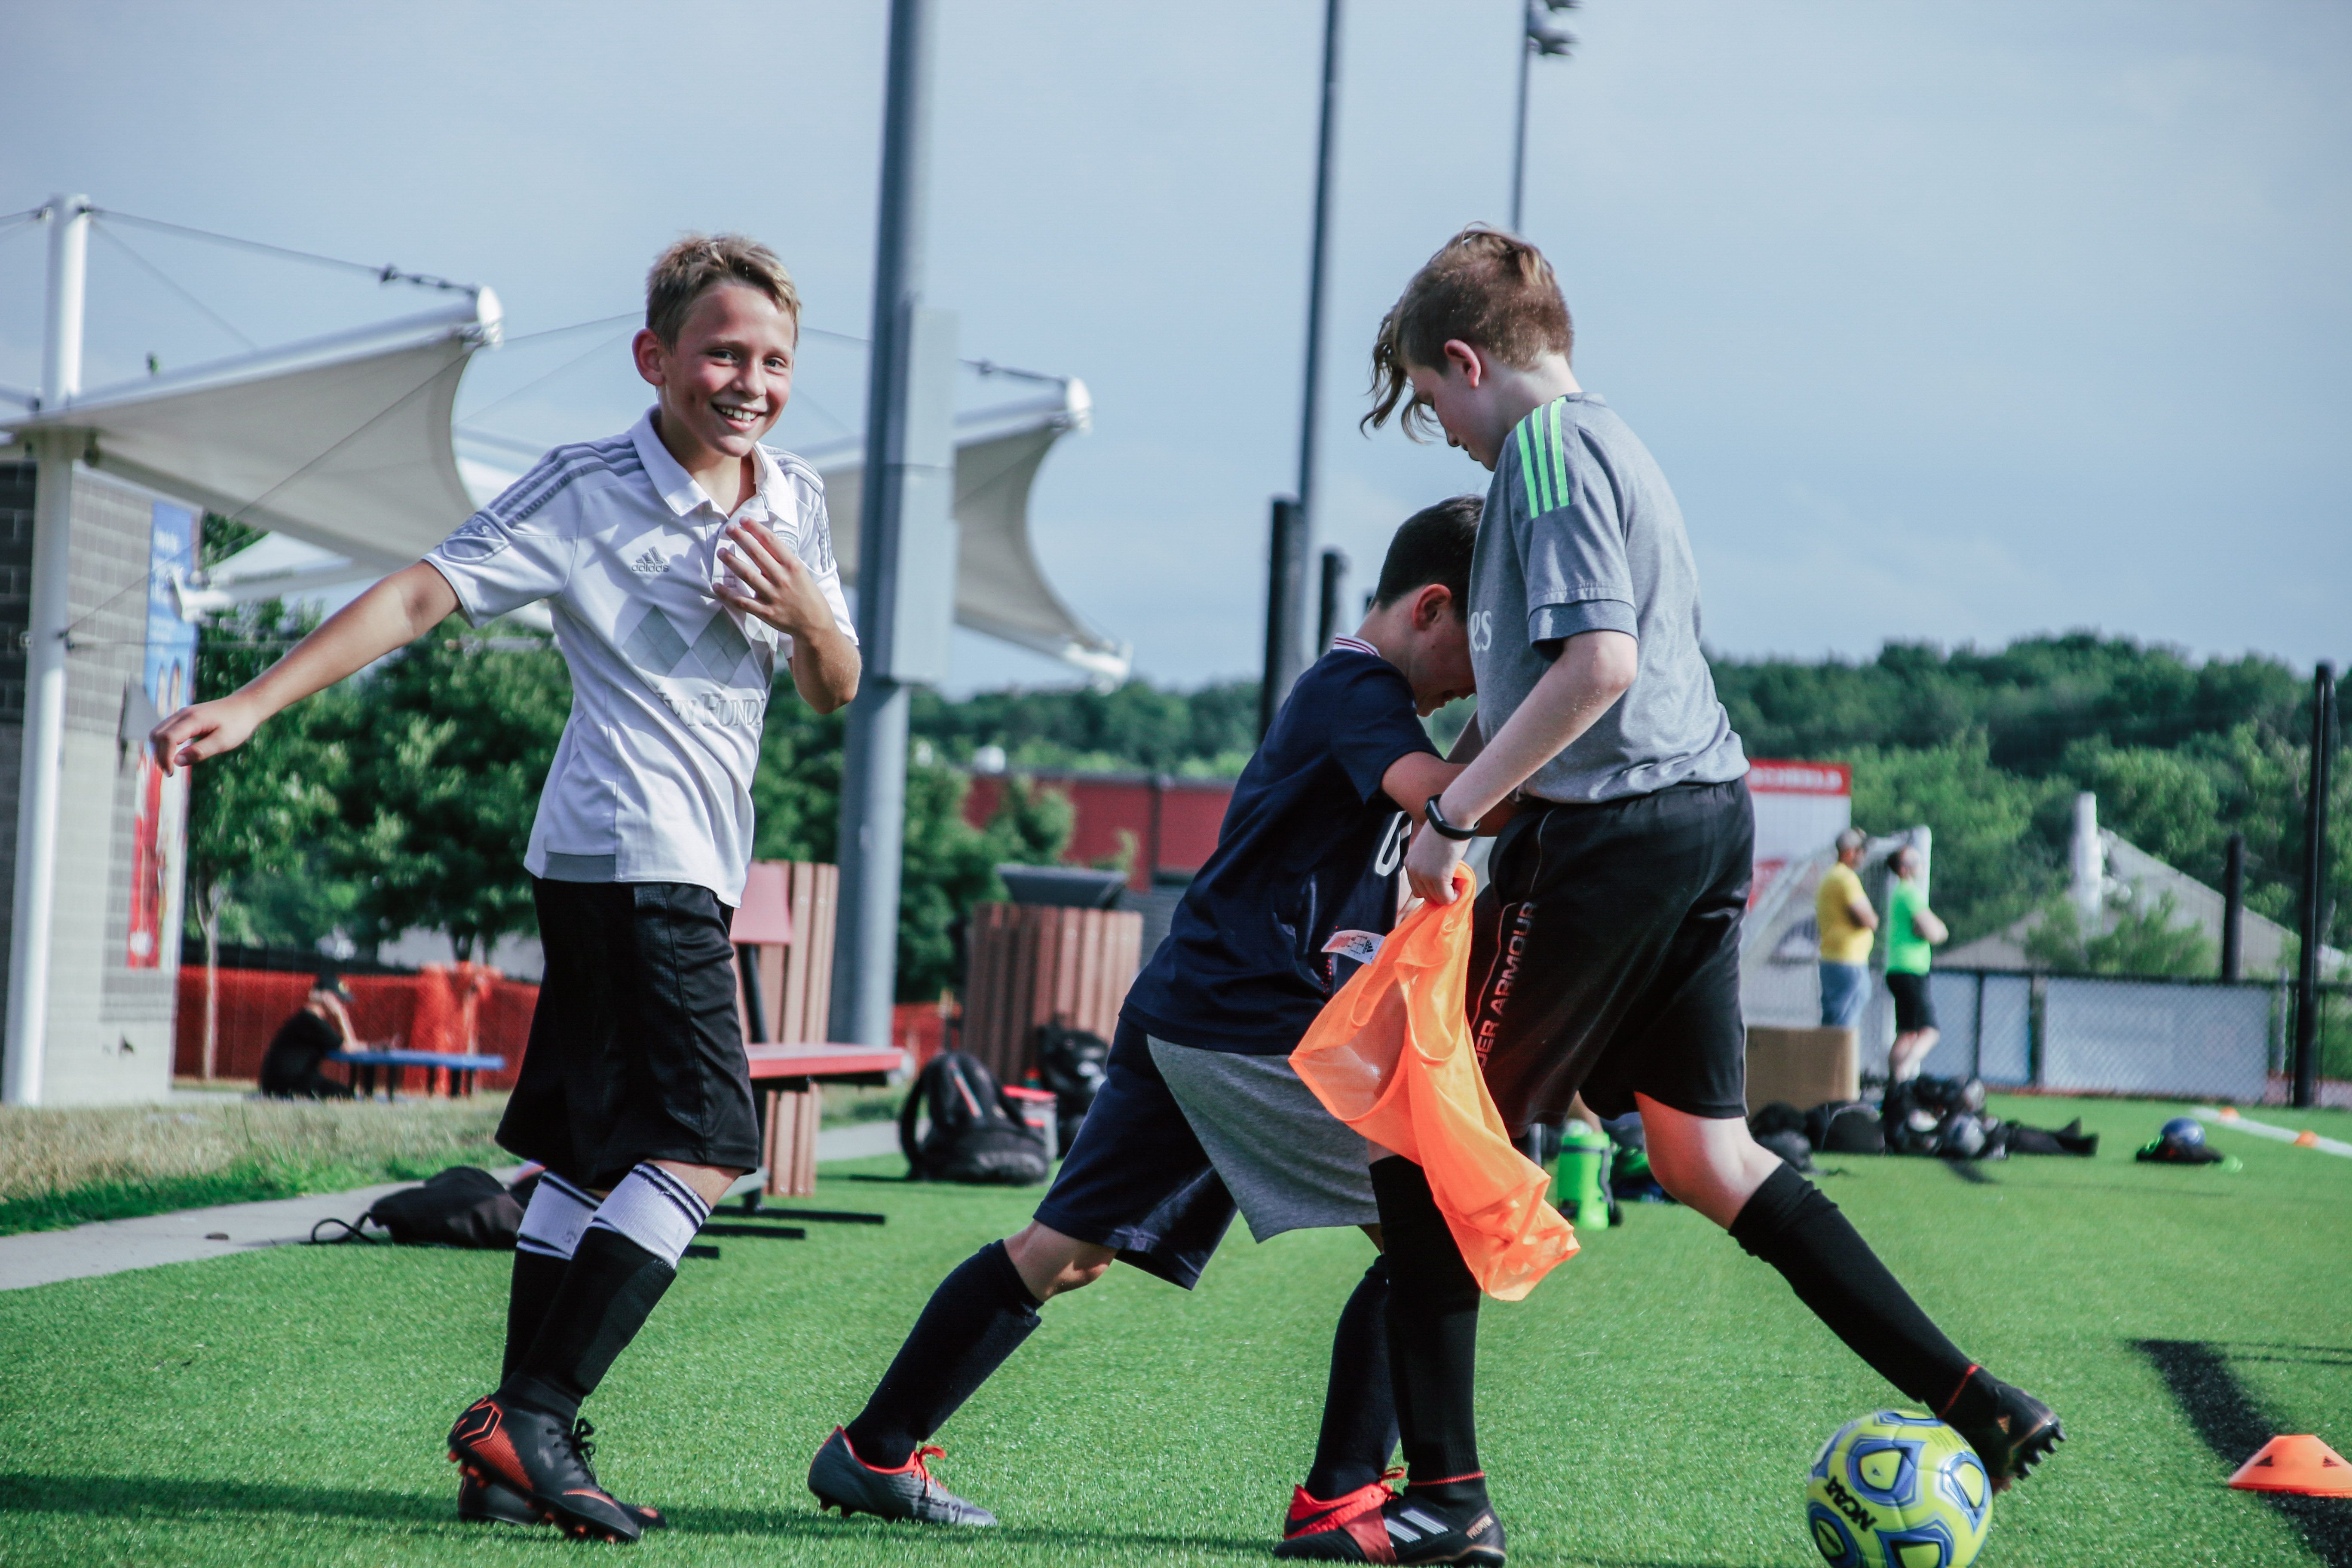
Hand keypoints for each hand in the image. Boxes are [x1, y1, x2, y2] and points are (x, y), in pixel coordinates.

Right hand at [150, 695, 260, 775]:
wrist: (245, 707)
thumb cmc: (237, 724)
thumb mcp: (223, 742)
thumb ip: (200, 751)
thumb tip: (176, 762)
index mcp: (193, 719)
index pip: (167, 738)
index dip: (164, 758)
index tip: (171, 774)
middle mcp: (183, 714)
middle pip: (157, 735)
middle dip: (159, 755)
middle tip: (170, 772)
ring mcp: (182, 714)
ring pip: (158, 732)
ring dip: (160, 749)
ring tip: (170, 765)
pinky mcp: (184, 717)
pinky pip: (166, 730)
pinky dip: (165, 743)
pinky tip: (174, 754)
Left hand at [713, 518, 831, 639]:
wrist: (816, 625)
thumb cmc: (809, 596)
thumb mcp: (802, 573)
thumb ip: (783, 561)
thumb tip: (763, 544)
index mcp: (793, 566)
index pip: (771, 541)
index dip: (756, 528)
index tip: (744, 520)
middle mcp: (782, 579)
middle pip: (757, 553)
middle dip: (741, 538)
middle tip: (728, 529)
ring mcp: (773, 596)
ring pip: (747, 575)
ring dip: (732, 561)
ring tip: (721, 551)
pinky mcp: (766, 612)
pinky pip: (742, 601)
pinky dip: (728, 594)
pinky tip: (717, 585)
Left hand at [1405, 819, 1467, 903]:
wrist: (1451, 819)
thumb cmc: (1444, 829)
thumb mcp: (1429, 847)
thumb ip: (1429, 862)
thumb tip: (1439, 873)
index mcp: (1409, 862)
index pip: (1416, 887)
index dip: (1431, 889)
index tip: (1443, 885)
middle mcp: (1413, 870)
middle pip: (1423, 895)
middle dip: (1438, 894)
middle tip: (1451, 886)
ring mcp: (1424, 874)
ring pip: (1435, 898)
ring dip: (1446, 896)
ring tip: (1456, 886)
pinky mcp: (1438, 877)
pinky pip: (1445, 897)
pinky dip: (1453, 897)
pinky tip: (1458, 890)